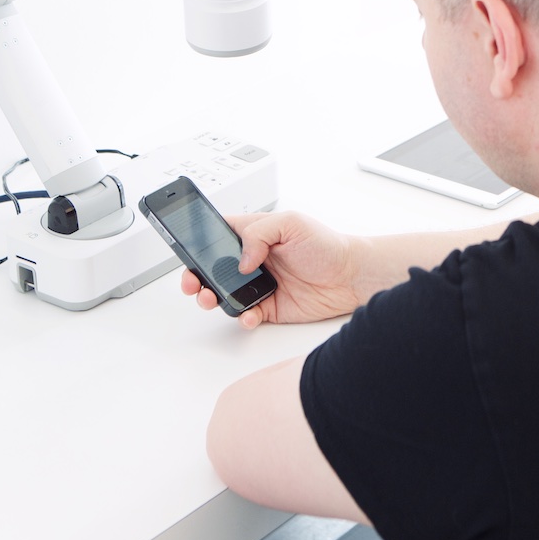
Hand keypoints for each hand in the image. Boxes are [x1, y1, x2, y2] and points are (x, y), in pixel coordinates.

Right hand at [181, 211, 363, 328]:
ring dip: (212, 297)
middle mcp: (252, 259)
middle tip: (193, 282)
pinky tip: (248, 313)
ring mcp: (258, 284)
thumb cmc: (327, 245)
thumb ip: (259, 234)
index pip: (217, 235)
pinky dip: (242, 317)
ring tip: (212, 298)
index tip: (187, 252)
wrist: (350, 277)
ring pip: (223, 293)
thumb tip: (241, 260)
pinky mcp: (268, 307)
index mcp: (254, 235)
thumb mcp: (292, 222)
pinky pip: (245, 314)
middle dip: (196, 276)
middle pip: (212, 268)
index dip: (199, 243)